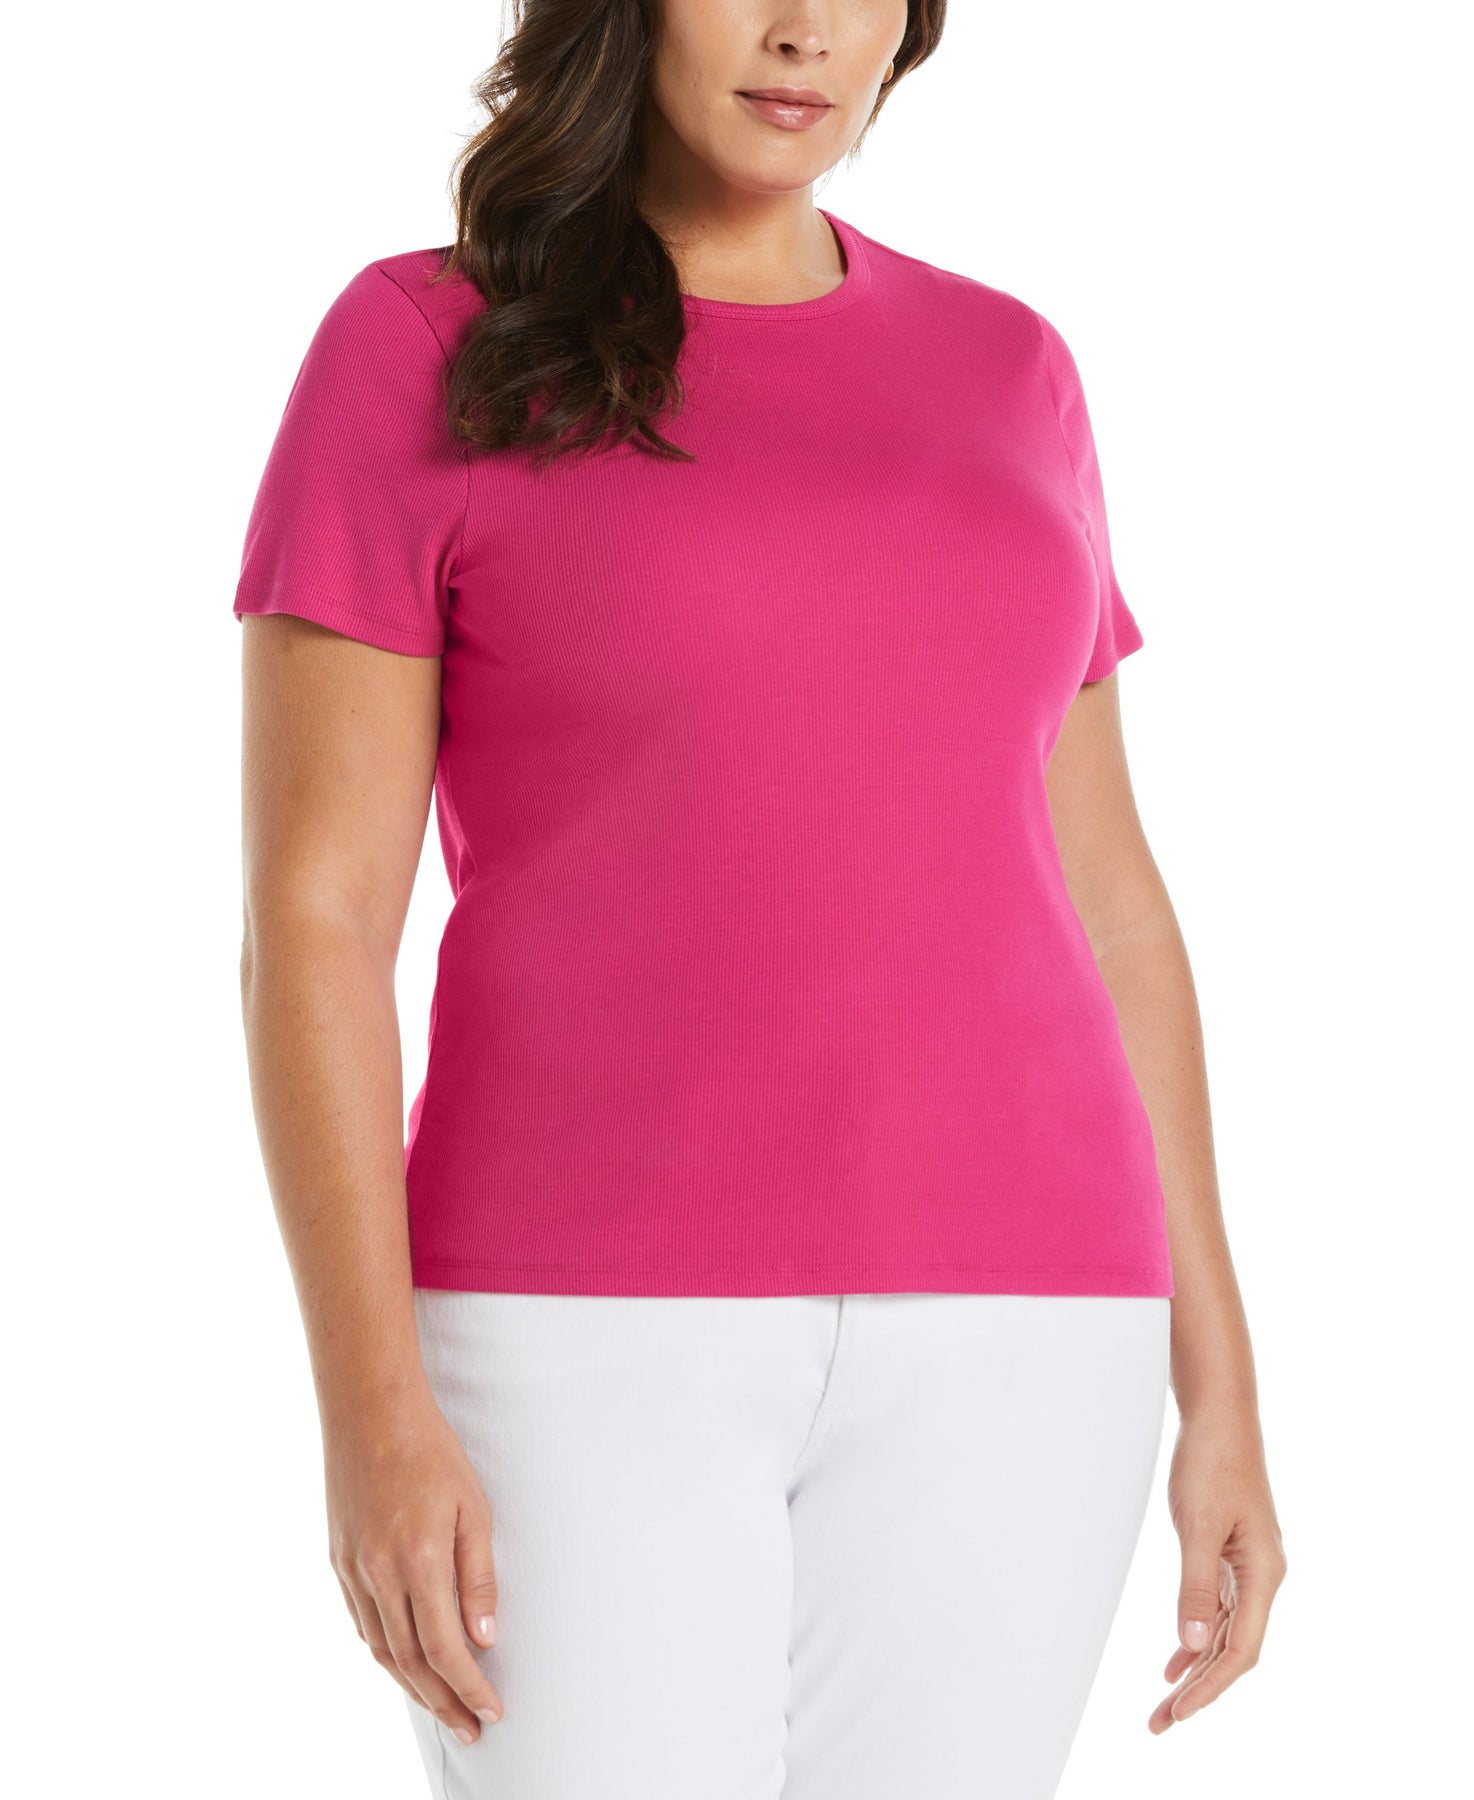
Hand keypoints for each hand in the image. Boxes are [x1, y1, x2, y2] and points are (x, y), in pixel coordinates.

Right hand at [324, 1392, 503, 1742]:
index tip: (491, 1710)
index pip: (444, 1649)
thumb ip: (478, 1576)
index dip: (469, 1686)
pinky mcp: (339, 1561)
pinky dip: (385, 1653)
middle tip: (470, 1728)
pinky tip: (403, 1664)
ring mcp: (353, 1570)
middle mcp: (380, 1574)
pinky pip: (363, 1624)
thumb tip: (484, 1636)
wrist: (371, 1413)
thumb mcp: (474, 1508)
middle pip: (411, 1661)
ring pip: (382, 1650)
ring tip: (442, 1707)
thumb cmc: (432, 1452)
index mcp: (420, 1561)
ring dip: (412, 1686)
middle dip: (443, 1701)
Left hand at [1149, 1404, 1287, 1732]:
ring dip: (1196, 1667)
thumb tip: (1193, 1645)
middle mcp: (1262, 1575)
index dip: (1210, 1687)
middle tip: (1161, 1722)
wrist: (1218, 1414)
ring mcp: (1248, 1564)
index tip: (1178, 1712)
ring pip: (1226, 1632)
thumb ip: (1195, 1587)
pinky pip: (1219, 1608)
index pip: (1242, 1650)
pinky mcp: (1231, 1551)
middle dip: (1199, 1689)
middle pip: (1235, 1649)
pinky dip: (1198, 1635)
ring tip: (1166, 1704)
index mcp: (1263, 1573)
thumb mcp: (1197, 1524)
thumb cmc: (1212, 1460)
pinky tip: (1177, 1656)